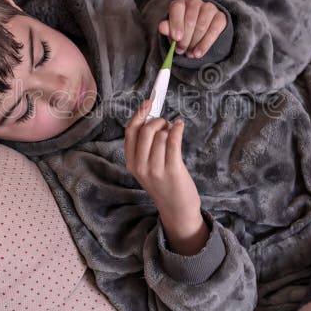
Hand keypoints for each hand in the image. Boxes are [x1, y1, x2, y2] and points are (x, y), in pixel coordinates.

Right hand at [125, 99, 206, 254]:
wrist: (177, 209)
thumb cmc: (164, 184)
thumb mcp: (147, 167)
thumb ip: (146, 145)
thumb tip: (151, 116)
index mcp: (131, 163)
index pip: (131, 131)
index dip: (139, 114)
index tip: (149, 102)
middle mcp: (140, 166)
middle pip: (146, 130)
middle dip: (158, 120)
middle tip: (166, 123)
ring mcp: (156, 169)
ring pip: (161, 135)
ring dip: (170, 128)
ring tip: (174, 133)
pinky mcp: (172, 170)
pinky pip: (173, 141)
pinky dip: (177, 129)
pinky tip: (180, 126)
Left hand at [158, 0, 226, 58]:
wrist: (201, 30)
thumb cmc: (183, 30)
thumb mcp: (173, 31)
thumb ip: (168, 29)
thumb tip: (162, 27)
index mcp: (179, 4)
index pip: (177, 9)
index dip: (176, 24)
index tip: (176, 38)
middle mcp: (194, 2)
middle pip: (190, 20)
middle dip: (185, 38)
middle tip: (181, 51)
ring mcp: (209, 8)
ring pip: (202, 25)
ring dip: (195, 42)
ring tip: (189, 54)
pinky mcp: (220, 16)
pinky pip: (214, 29)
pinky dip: (206, 44)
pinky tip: (199, 53)